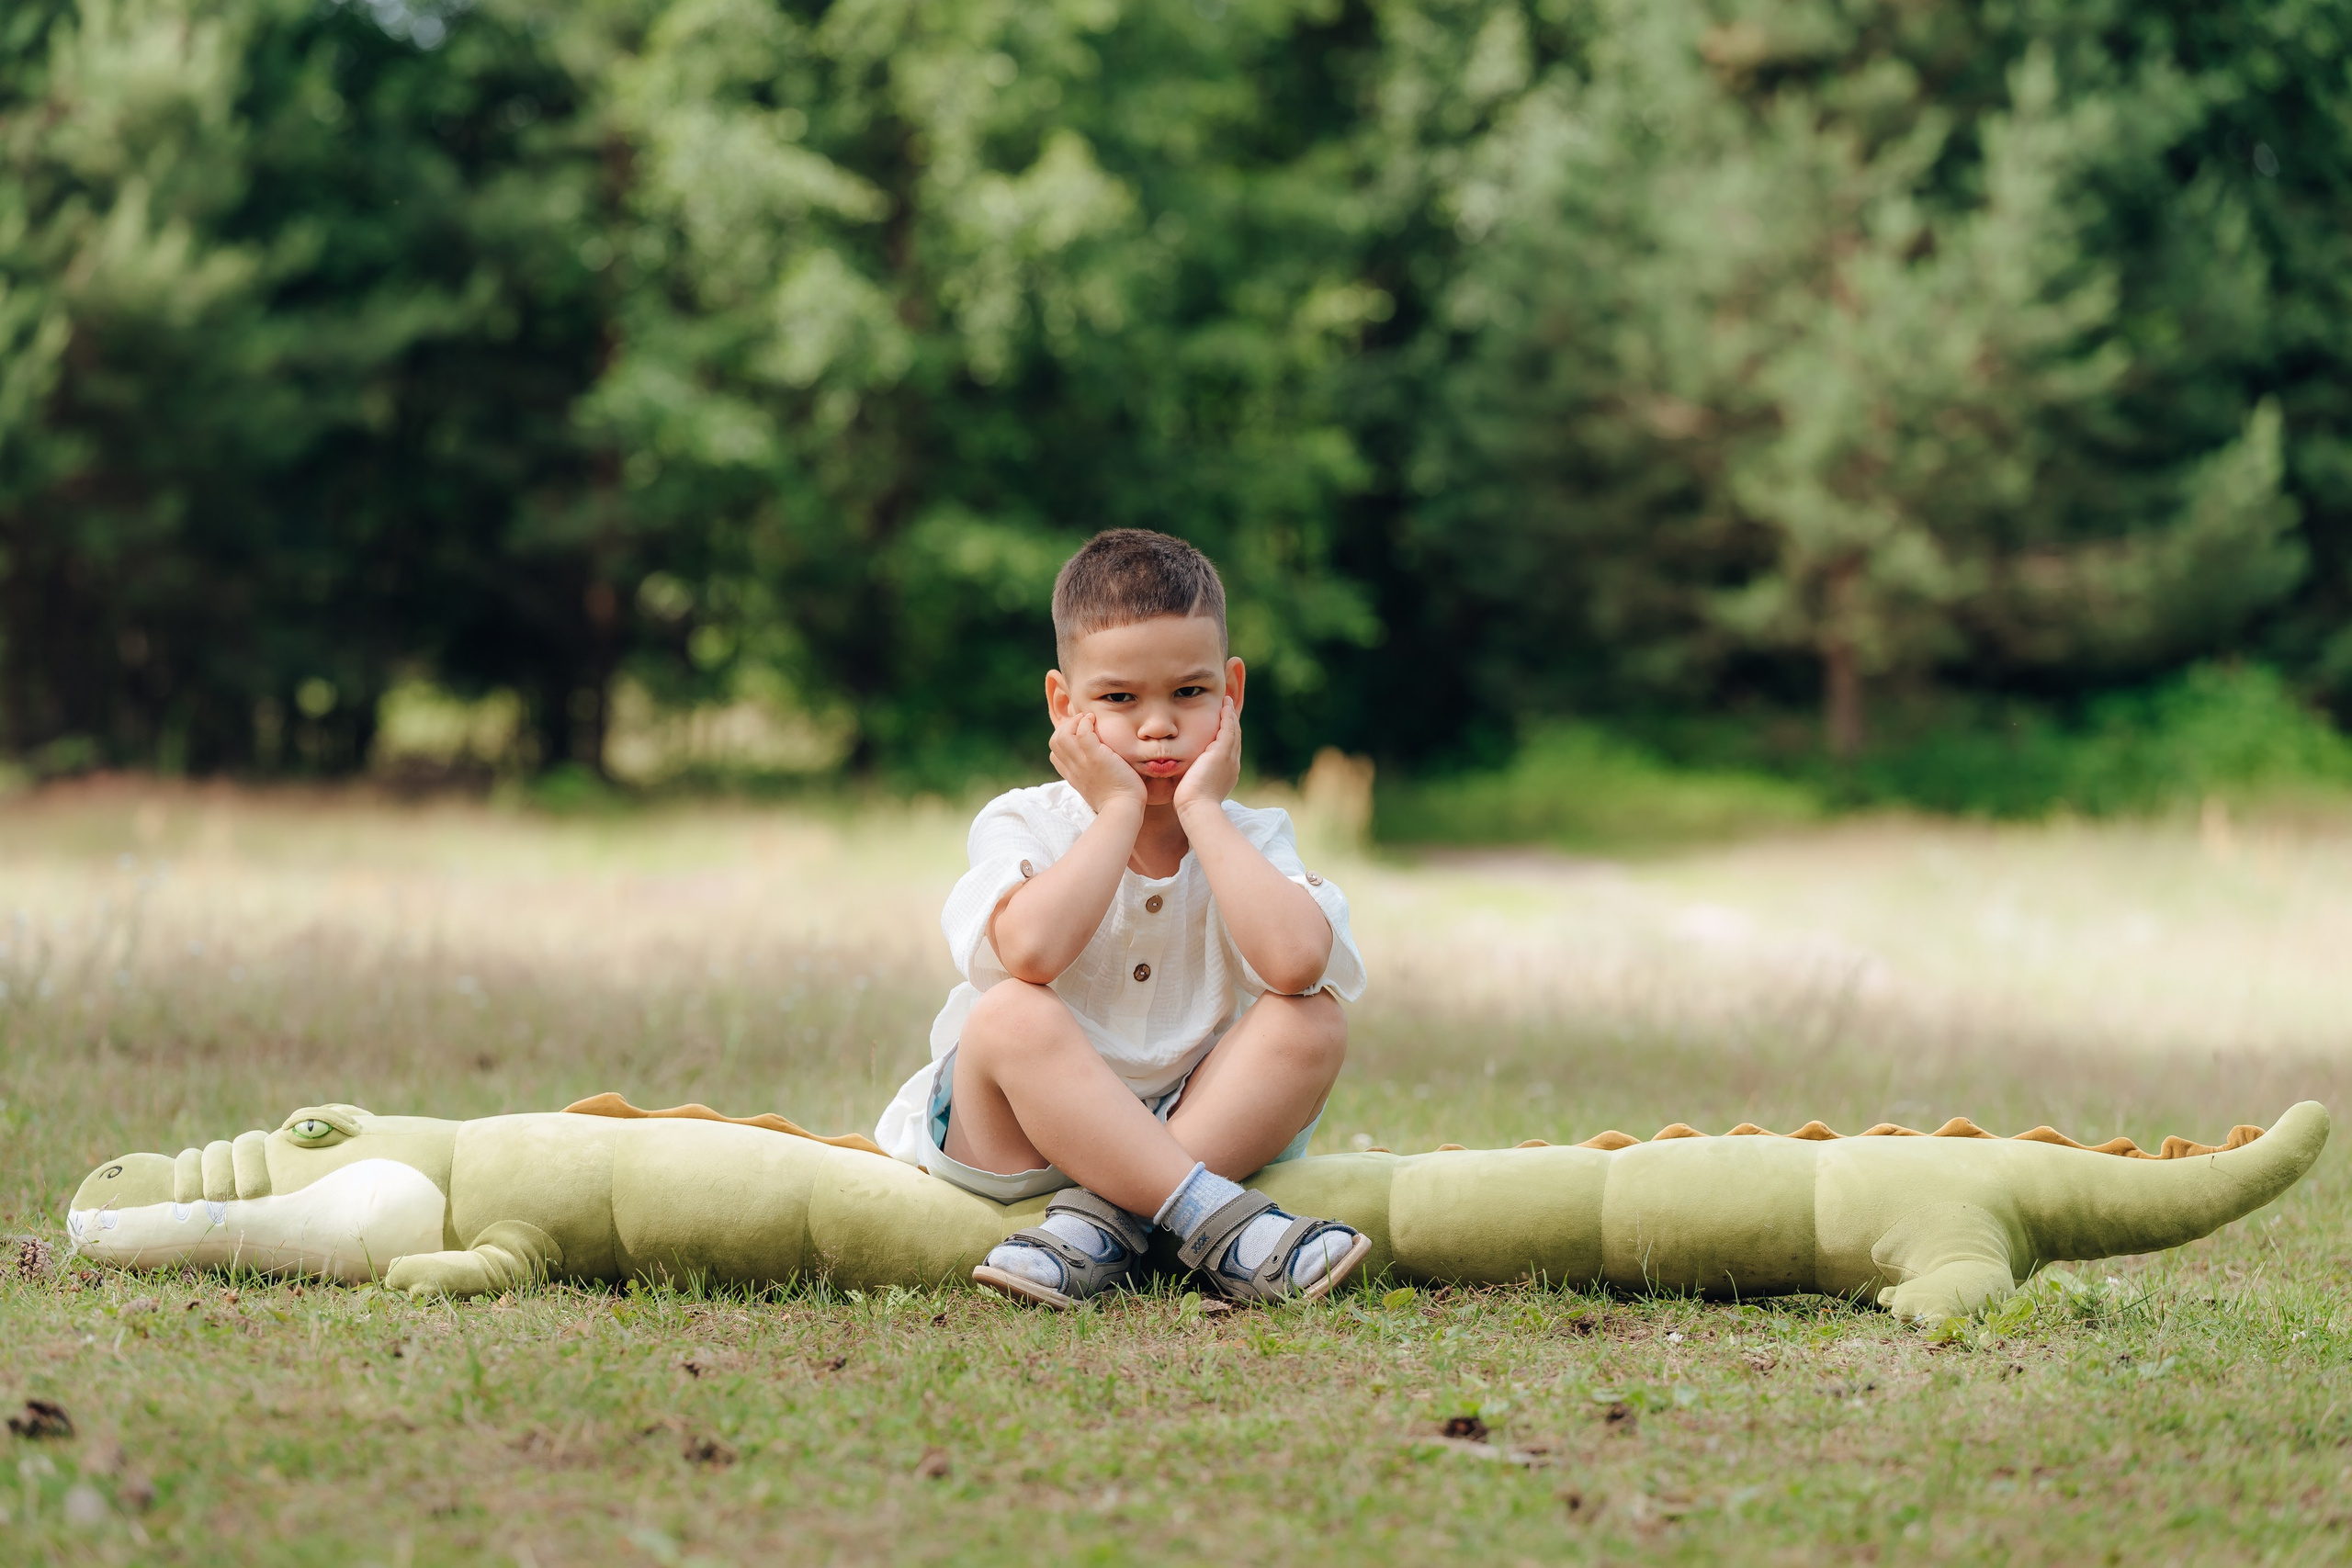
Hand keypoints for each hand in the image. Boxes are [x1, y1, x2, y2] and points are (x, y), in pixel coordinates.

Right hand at [1049, 711, 1147, 814]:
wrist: (1123, 809)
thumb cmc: (1118, 800)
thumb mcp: (1097, 788)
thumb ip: (1092, 776)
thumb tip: (1099, 768)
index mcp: (1073, 776)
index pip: (1055, 754)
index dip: (1063, 740)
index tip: (1078, 735)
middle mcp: (1074, 768)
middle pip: (1054, 742)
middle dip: (1066, 727)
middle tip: (1082, 722)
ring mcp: (1083, 763)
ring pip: (1063, 736)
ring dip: (1074, 722)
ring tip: (1088, 719)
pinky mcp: (1096, 757)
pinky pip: (1083, 733)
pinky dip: (1086, 723)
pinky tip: (1095, 721)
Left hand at [1173, 698, 1240, 815]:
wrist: (1197, 808)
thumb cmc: (1190, 804)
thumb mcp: (1194, 788)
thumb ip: (1193, 778)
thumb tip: (1184, 777)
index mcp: (1227, 773)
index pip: (1228, 750)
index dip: (1227, 736)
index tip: (1223, 726)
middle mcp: (1232, 764)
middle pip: (1234, 739)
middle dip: (1232, 723)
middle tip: (1228, 709)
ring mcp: (1229, 758)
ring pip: (1233, 731)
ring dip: (1230, 715)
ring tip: (1227, 703)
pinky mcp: (1222, 752)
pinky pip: (1228, 728)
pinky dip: (1228, 715)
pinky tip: (1225, 705)